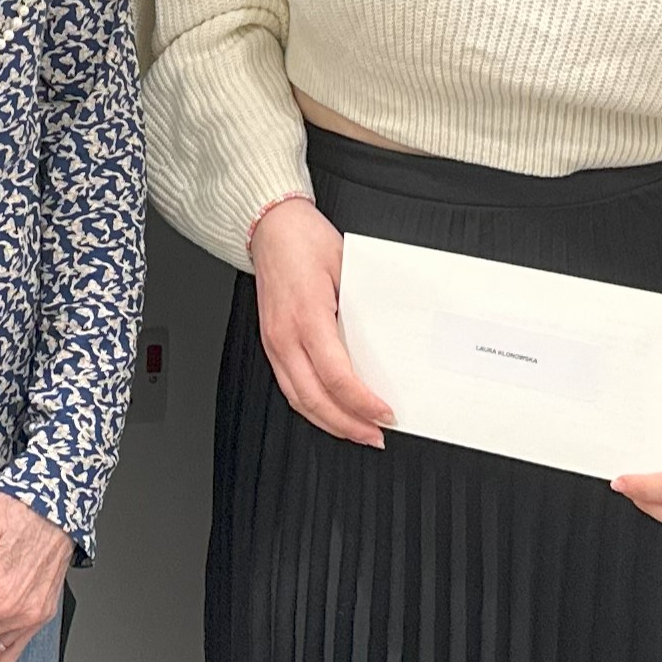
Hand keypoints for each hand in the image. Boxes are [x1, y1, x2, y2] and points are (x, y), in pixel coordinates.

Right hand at [248, 196, 393, 447]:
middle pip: (314, 398)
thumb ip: (365, 306)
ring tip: (357, 433)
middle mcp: (284, 335)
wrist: (269, 226)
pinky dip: (311, 407)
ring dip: (328, 422)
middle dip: (347, 424)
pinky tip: (329, 412)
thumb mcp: (348, 267)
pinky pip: (289, 386)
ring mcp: (273, 341)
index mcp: (306, 316)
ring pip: (298, 399)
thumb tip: (391, 341)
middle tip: (376, 435)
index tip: (385, 413)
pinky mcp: (270, 342)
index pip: (336, 376)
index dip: (362, 402)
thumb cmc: (305, 239)